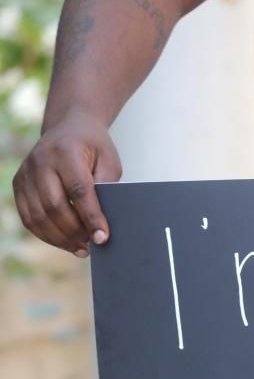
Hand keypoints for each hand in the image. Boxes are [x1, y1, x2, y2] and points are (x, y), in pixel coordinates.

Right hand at [13, 109, 121, 256]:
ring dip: (62, 239)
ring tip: (82, 249)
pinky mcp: (19, 184)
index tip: (102, 238)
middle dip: (75, 231)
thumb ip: (107, 187)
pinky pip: (29, 218)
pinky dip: (47, 235)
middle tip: (93, 244)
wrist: (68, 129)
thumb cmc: (93, 148)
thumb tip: (103, 221)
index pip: (78, 190)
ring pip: (39, 216)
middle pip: (55, 206)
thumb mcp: (109, 161)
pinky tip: (65, 242)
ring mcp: (26, 173)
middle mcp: (41, 161)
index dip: (91, 217)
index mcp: (65, 151)